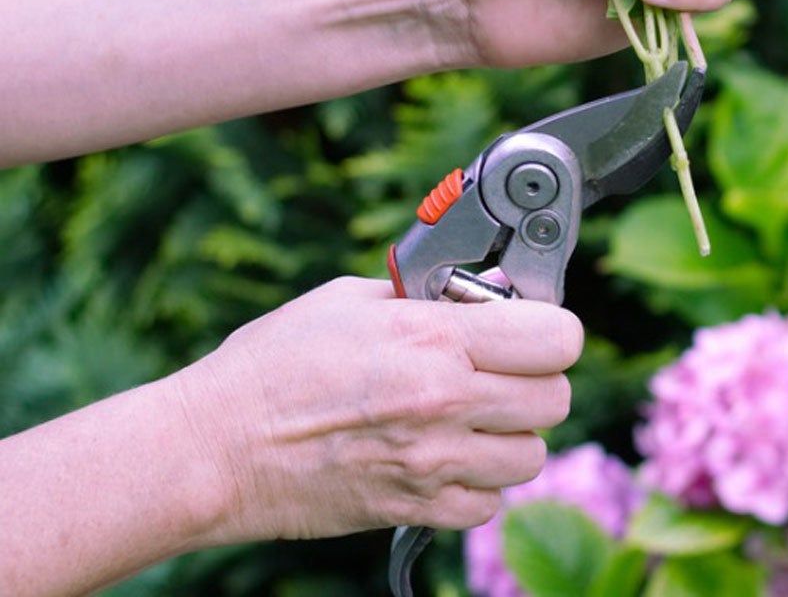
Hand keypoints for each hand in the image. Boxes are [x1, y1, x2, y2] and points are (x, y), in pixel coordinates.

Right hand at [176, 278, 581, 540]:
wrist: (212, 450)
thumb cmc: (271, 366)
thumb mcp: (351, 300)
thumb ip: (426, 298)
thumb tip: (477, 296)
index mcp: (434, 338)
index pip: (558, 338)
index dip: (552, 332)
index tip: (531, 330)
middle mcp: (445, 401)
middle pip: (556, 398)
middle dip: (536, 381)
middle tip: (500, 373)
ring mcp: (433, 461)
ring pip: (532, 455)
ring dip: (512, 436)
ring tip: (470, 418)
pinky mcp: (414, 508)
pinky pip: (488, 503)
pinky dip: (478, 484)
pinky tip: (445, 458)